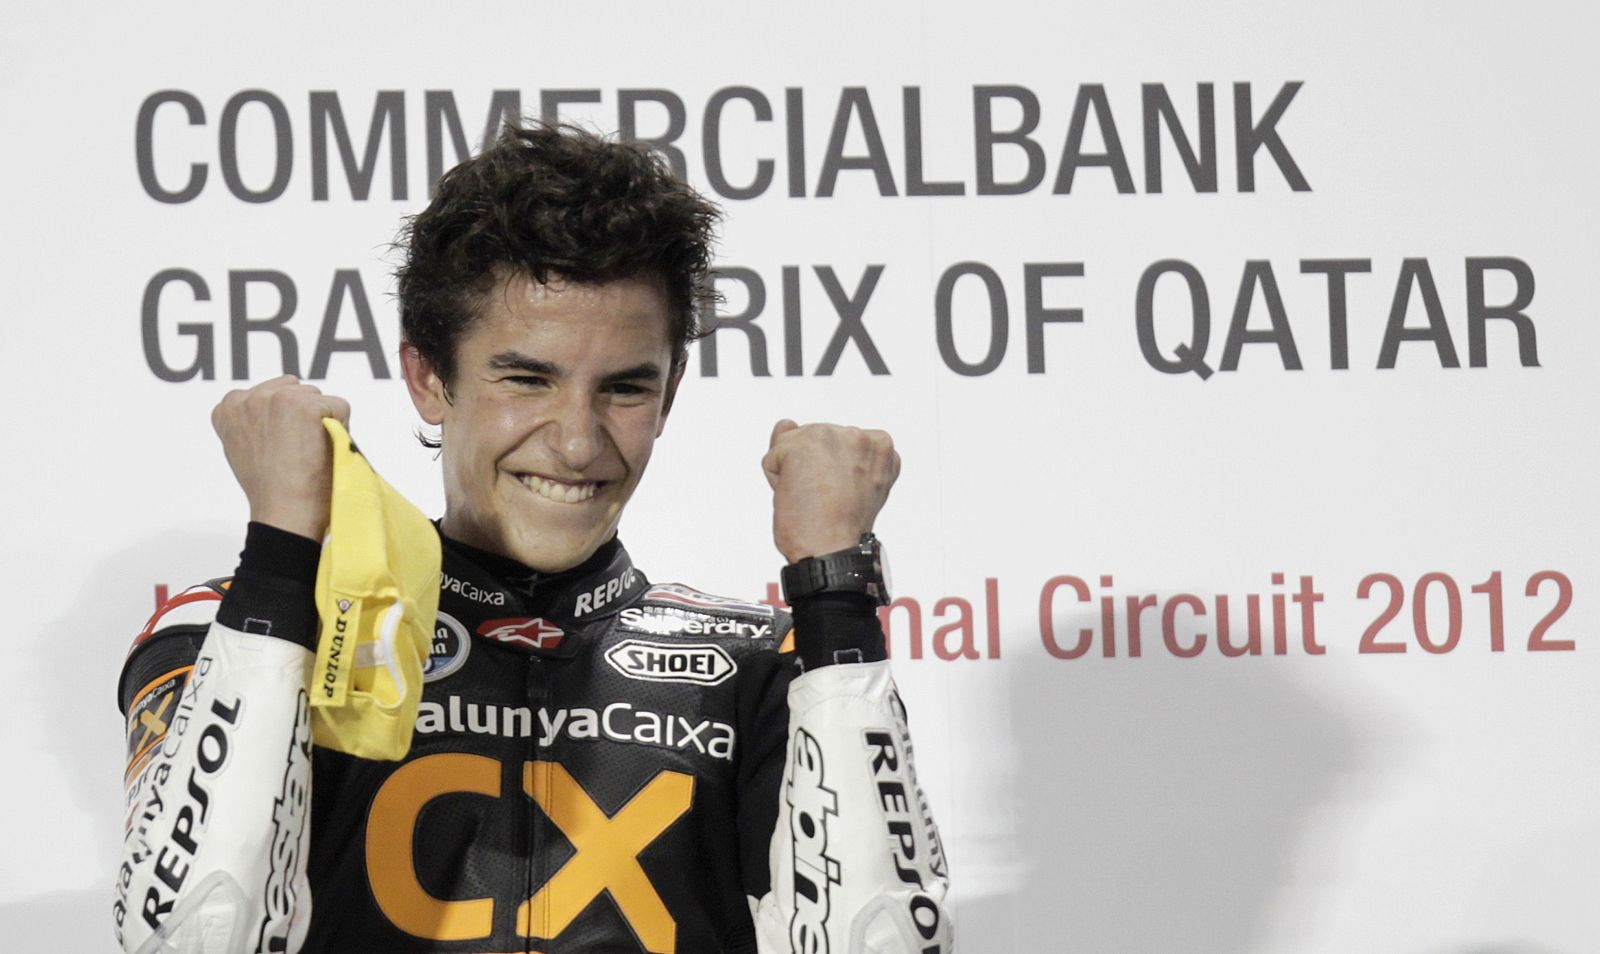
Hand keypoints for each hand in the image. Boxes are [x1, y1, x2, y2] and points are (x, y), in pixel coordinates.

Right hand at [211, 375, 350, 540]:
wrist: (286, 513)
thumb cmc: (271, 490)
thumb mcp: (245, 450)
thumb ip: (253, 423)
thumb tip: (274, 413)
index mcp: (228, 407)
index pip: (273, 393)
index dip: (287, 421)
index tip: (282, 448)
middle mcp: (247, 397)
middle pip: (298, 391)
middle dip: (306, 416)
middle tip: (300, 453)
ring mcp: (276, 399)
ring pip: (319, 398)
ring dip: (323, 420)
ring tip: (309, 455)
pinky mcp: (305, 407)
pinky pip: (339, 407)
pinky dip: (342, 428)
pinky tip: (323, 452)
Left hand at [762, 420, 899, 563]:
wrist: (832, 551)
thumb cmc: (840, 529)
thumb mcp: (846, 484)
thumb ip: (820, 450)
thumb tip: (786, 423)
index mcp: (880, 447)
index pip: (837, 446)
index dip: (832, 475)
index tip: (843, 497)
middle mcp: (861, 435)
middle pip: (814, 442)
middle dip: (811, 470)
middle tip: (827, 502)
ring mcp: (833, 435)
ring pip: (792, 447)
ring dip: (794, 474)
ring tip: (815, 501)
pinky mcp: (805, 442)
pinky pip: (774, 457)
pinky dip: (776, 480)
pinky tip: (799, 497)